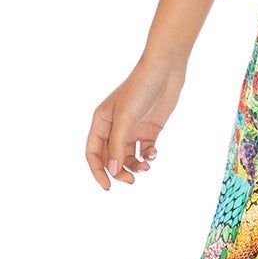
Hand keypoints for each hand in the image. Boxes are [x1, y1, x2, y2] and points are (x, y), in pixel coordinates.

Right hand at [86, 57, 186, 188]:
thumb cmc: (140, 89)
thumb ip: (118, 146)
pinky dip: (148, 156)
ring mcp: (132, 129)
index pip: (93, 153)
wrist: (165, 72)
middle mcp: (115, 127)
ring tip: (145, 167)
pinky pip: (144, 150)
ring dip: (135, 166)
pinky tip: (153, 154)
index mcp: (101, 122)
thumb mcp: (126, 119)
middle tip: (131, 180)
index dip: (97, 171)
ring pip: (128, 157)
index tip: (108, 186)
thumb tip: (112, 170)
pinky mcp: (149, 129)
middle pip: (111, 158)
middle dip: (119, 171)